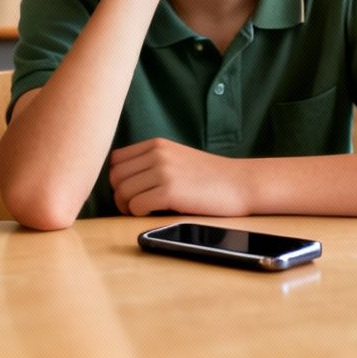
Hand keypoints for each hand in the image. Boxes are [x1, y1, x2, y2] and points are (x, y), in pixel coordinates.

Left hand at [109, 137, 251, 216]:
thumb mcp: (176, 157)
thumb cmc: (208, 176)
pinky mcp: (170, 191)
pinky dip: (138, 213)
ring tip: (140, 210)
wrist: (241, 183)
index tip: (128, 190)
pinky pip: (136, 205)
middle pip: (115, 177)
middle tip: (131, 205)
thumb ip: (150, 161)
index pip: (116, 160)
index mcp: (156, 144)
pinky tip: (152, 212)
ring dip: (127, 206)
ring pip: (122, 192)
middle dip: (119, 194)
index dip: (117, 178)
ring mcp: (163, 172)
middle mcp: (157, 154)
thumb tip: (119, 179)